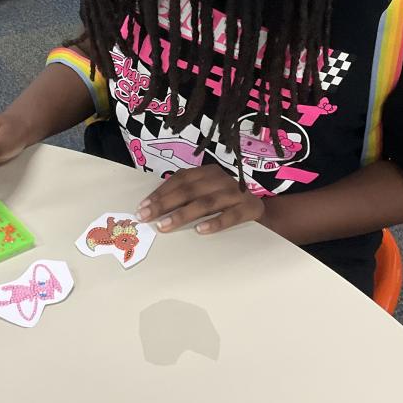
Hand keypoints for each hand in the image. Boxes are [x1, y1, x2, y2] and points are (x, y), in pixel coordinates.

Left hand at [137, 165, 264, 234]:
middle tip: (147, 217)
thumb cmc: (226, 198)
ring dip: (183, 215)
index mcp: (207, 171)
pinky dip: (214, 223)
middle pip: (189, 190)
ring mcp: (235, 193)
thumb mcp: (207, 189)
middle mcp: (220, 178)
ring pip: (206, 203)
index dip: (160, 192)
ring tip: (165, 226)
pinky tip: (199, 231)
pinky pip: (230, 216)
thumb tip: (152, 206)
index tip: (142, 206)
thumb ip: (187, 193)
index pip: (180, 179)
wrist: (260, 205)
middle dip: (164, 204)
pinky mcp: (248, 208)